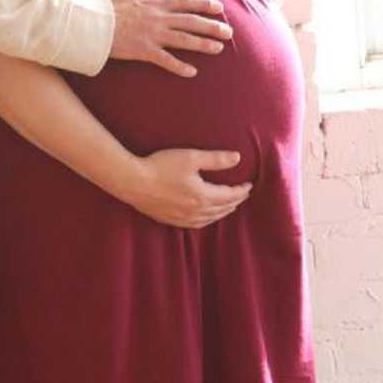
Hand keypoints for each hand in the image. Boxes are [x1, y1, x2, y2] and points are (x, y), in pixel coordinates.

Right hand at [106, 0, 232, 76]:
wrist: (90, 23)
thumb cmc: (103, 6)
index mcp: (154, 3)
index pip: (184, 2)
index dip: (203, 4)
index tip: (219, 7)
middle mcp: (157, 19)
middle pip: (190, 21)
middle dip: (211, 26)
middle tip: (229, 32)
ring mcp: (152, 35)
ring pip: (184, 40)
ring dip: (203, 44)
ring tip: (218, 48)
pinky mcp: (143, 51)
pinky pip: (165, 60)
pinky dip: (179, 67)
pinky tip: (192, 72)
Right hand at [125, 148, 251, 226]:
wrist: (134, 182)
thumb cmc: (161, 166)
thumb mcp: (190, 158)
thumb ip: (215, 159)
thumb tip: (237, 158)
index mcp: (203, 196)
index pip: (230, 196)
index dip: (241, 190)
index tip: (249, 185)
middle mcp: (196, 211)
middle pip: (222, 209)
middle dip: (235, 201)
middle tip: (242, 194)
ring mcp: (183, 218)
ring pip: (211, 218)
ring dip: (223, 212)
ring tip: (229, 206)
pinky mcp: (172, 220)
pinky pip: (197, 224)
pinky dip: (208, 219)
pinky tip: (206, 216)